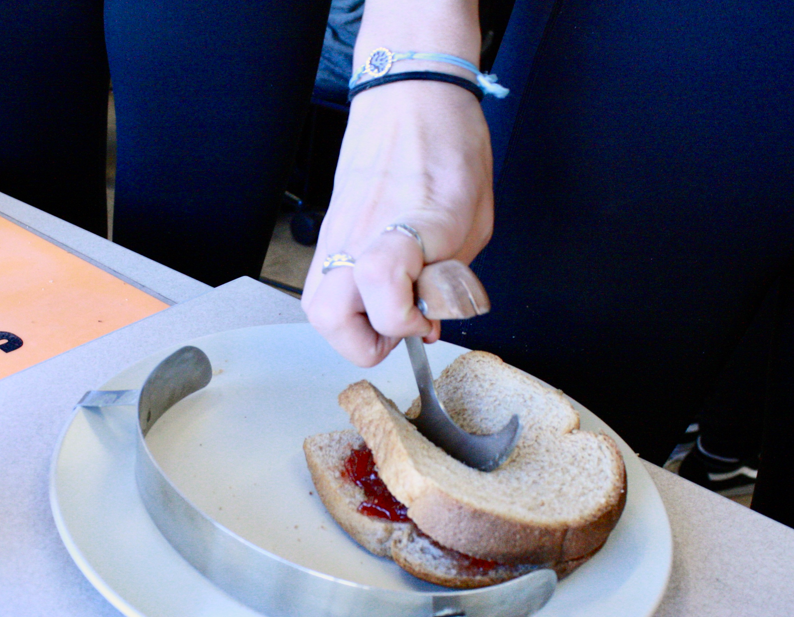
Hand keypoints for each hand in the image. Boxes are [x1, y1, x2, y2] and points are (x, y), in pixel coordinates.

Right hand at [301, 79, 493, 366]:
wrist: (411, 97)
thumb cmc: (450, 150)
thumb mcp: (476, 223)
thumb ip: (452, 279)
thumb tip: (430, 319)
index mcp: (411, 226)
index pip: (383, 287)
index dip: (406, 321)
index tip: (428, 321)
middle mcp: (363, 235)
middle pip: (329, 316)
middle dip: (366, 342)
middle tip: (399, 330)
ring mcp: (338, 235)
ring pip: (317, 307)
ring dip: (349, 327)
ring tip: (384, 314)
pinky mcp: (329, 233)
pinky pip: (321, 284)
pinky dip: (344, 303)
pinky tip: (373, 291)